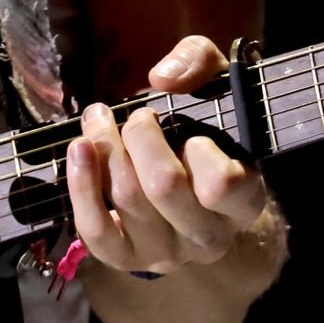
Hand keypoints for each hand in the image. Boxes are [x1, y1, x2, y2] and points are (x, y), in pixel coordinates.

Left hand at [65, 35, 269, 275]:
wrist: (189, 188)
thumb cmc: (207, 131)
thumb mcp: (216, 85)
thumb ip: (200, 62)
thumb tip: (162, 78)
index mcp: (244, 203)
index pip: (222, 184)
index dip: (198, 150)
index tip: (188, 131)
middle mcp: (209, 238)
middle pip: (164, 185)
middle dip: (139, 136)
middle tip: (135, 116)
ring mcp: (167, 254)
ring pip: (127, 199)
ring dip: (105, 147)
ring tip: (98, 118)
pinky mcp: (127, 260)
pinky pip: (96, 231)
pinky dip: (81, 186)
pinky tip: (78, 150)